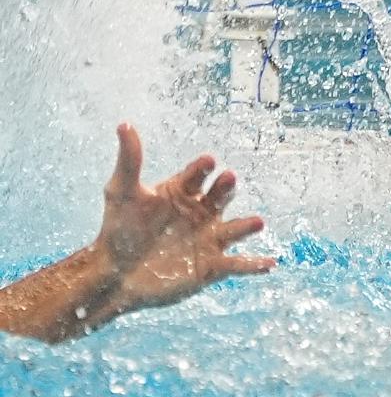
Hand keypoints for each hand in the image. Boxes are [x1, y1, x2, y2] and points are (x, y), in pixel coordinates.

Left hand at [94, 124, 274, 312]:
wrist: (115, 273)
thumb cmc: (119, 229)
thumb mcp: (122, 193)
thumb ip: (130, 160)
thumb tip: (124, 123)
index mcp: (182, 192)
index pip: (197, 175)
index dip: (202, 168)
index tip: (208, 161)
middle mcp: (201, 213)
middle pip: (220, 197)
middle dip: (225, 187)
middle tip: (229, 178)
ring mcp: (209, 239)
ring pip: (234, 230)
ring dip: (247, 226)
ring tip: (257, 223)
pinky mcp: (212, 266)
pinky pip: (236, 265)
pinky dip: (254, 265)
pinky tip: (269, 264)